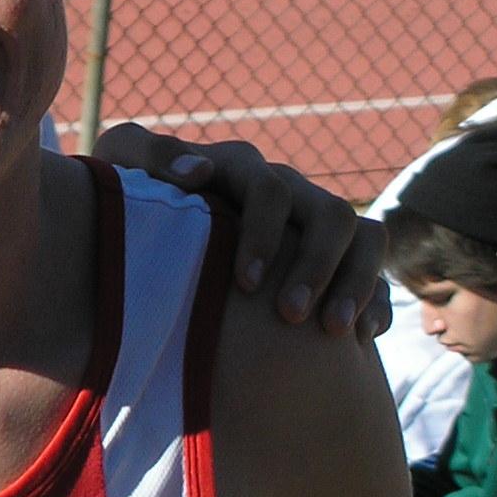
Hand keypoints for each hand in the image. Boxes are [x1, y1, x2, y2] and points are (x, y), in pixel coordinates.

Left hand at [91, 125, 388, 339]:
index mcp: (239, 170)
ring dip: (355, 282)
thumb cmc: (126, 206)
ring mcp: (313, 224)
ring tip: (334, 330)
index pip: (269, 189)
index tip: (244, 284)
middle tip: (290, 315)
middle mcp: (287, 191)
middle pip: (330, 213)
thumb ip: (145, 158)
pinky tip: (360, 339)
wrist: (138, 243)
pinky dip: (373, 302)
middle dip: (316, 264)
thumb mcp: (122, 172)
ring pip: (364, 237)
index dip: (263, 234)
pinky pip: (374, 273)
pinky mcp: (333, 260)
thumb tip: (197, 172)